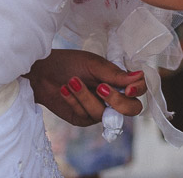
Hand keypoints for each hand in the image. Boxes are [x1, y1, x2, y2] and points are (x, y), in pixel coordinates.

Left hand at [26, 49, 146, 125]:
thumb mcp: (94, 65)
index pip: (139, 89)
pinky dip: (74, 101)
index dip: (138, 90)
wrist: (43, 72)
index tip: (129, 87)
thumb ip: (115, 74)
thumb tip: (139, 76)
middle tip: (101, 88)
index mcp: (119, 80)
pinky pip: (86, 116)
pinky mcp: (83, 119)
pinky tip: (64, 90)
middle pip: (131, 109)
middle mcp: (112, 97)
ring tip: (72, 81)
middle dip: (118, 102)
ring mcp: (99, 110)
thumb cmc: (70, 63)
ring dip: (86, 97)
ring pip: (104, 113)